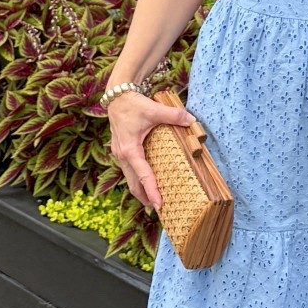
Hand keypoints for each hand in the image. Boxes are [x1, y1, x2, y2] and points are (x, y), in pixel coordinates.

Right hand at [106, 91, 194, 211]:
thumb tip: (191, 120)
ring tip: (152, 202)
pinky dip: (137, 180)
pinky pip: (129, 171)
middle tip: (159, 210)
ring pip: (129, 179)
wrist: (116, 97)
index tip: (159, 205)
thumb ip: (173, 115)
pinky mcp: (122, 152)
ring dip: (140, 191)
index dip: (152, 191)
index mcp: (130, 149)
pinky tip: (146, 183)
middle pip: (133, 184)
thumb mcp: (153, 108)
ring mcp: (120, 155)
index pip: (143, 175)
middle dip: (145, 198)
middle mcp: (123, 155)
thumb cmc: (132, 104)